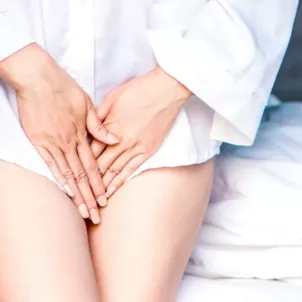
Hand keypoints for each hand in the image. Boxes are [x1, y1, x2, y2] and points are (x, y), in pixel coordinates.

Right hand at [0, 43, 118, 223]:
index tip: (104, 199)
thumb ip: (99, 125)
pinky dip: (59, 180)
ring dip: (76, 195)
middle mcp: (69, 143)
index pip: (93, 166)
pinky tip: (65, 193)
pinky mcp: (38, 141)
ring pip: (68, 175)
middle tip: (95, 215)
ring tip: (82, 211)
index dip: (99, 184)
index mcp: (82, 134)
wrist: (38, 78)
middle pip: (82, 176)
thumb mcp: (87, 104)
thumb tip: (113, 139)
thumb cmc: (64, 89)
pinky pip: (50, 165)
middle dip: (89, 197)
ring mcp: (53, 144)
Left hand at [91, 67, 191, 197]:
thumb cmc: (139, 90)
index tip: (73, 174)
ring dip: (102, 186)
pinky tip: (112, 191)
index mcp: (111, 127)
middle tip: (79, 193)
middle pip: (100, 164)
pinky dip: (120, 181)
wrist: (167, 90)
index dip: (80, 163)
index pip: (91, 150)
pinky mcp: (148, 150)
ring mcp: (136, 147)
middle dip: (88, 180)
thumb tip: (88, 128)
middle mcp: (121, 141)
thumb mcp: (113, 97)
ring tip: (92, 199)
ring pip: (114, 170)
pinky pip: (131, 169)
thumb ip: (99, 115)